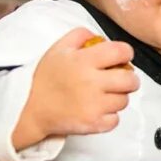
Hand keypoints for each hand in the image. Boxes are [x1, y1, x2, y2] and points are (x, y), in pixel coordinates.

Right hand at [12, 28, 137, 149]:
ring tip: (105, 94)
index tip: (121, 57)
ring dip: (118, 97)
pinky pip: (116, 120)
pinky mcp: (93, 124)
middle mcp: (91, 83)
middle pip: (131, 80)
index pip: (121, 51)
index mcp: (84, 61)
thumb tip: (101, 37)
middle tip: (120, 78)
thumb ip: (80, 36)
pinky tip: (99, 109)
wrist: (30, 108)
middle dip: (129, 78)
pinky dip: (110, 116)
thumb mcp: (58, 48)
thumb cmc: (46, 78)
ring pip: (124, 100)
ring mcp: (93, 106)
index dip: (125, 53)